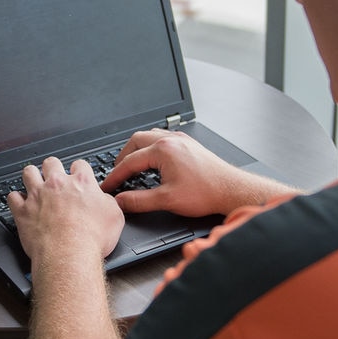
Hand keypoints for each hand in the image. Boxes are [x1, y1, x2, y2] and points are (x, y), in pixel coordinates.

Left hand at [9, 157, 124, 265]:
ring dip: (32, 176)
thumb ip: (108, 203)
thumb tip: (105, 200)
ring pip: (28, 173)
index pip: (79, 165)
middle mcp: (57, 185)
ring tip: (34, 183)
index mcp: (81, 183)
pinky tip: (20, 203)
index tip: (78, 177)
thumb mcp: (115, 217)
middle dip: (53, 168)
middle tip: (55, 178)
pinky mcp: (23, 211)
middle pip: (51, 163)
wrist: (69, 254)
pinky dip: (16, 199)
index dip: (79, 171)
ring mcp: (38, 196)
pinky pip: (12, 197)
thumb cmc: (92, 238)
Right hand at [101, 129, 295, 216]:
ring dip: (137, 149)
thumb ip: (139, 201)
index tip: (107, 186)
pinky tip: (153, 158)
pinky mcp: (189, 144)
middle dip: (123, 157)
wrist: (230, 189)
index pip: (130, 162)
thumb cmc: (205, 192)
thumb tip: (121, 201)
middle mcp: (171, 140)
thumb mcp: (167, 200)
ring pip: (150, 136)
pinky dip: (151, 147)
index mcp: (163, 150)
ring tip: (131, 163)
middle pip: (136, 141)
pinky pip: (163, 138)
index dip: (115, 175)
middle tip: (116, 172)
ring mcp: (181, 140)